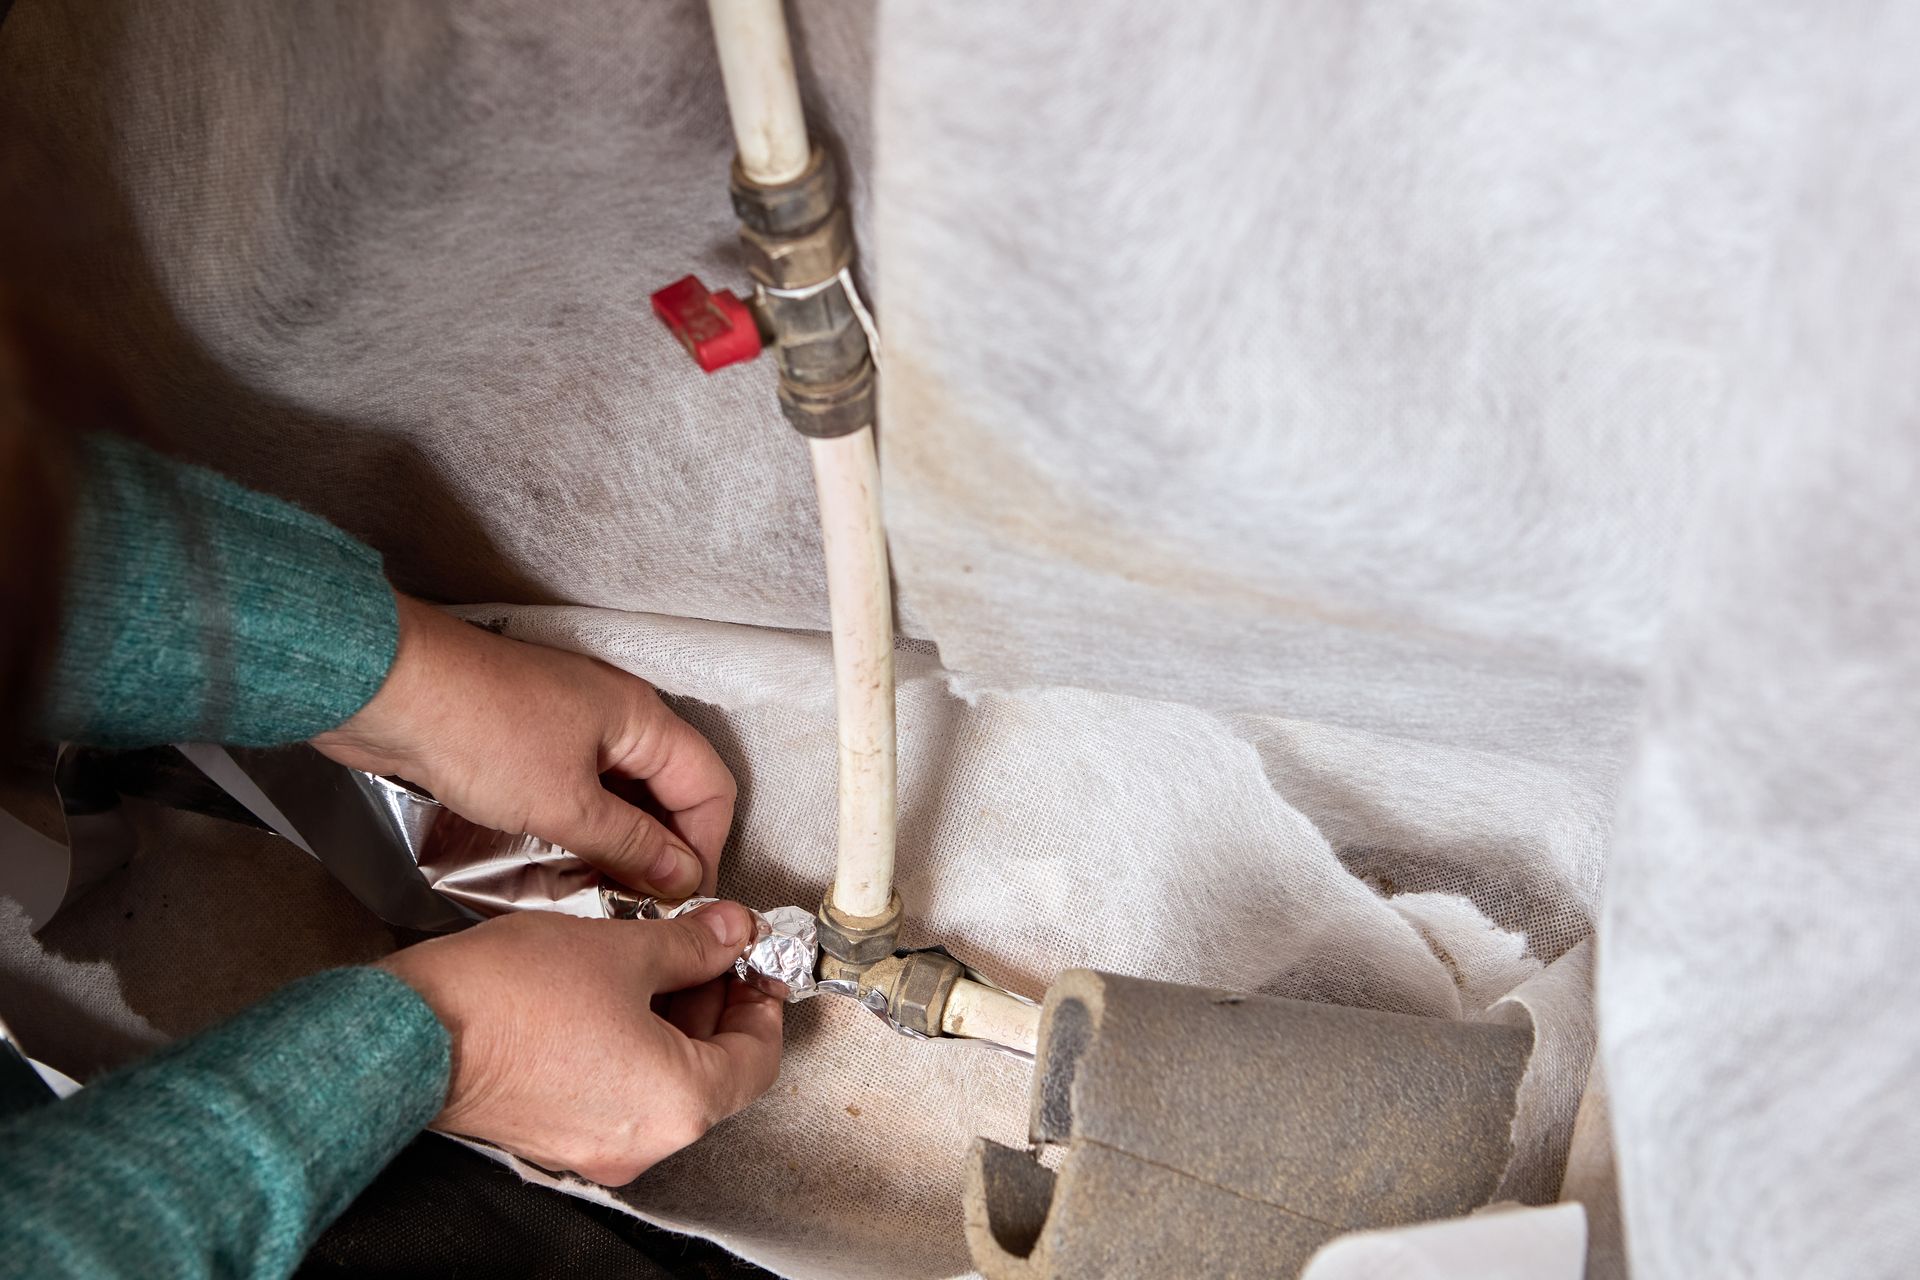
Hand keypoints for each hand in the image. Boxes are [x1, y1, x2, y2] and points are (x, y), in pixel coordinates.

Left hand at [314, 594, 734, 897]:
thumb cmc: (477, 729)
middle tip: (645, 905)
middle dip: (665, 849)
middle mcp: (615, 715)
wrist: (387, 691)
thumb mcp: (566, 804)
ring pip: (623, 793)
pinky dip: (583, 827)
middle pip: (669, 790)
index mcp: (640, 716)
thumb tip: (681, 875)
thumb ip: (631, 845)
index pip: (709, 787)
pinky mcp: (530, 741)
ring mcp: (571, 725)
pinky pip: (579, 790)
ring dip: (622, 842)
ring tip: (607, 894)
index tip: (684, 900)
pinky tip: (567, 864)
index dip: (706, 847)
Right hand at [380, 900, 782, 1183]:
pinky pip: (618, 1092)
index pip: (757, 1058)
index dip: (762, 999)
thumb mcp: (623, 949)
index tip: (752, 961)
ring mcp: (596, 1148)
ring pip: (664, 1081)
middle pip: (713, 1073)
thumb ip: (694, 945)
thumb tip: (732, 933)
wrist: (411, 1033)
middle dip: (714, 1004)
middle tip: (705, 949)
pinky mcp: (555, 1139)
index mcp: (680, 1103)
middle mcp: (644, 1140)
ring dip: (671, 1021)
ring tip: (653, 960)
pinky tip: (612, 993)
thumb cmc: (509, 999)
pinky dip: (630, 1046)